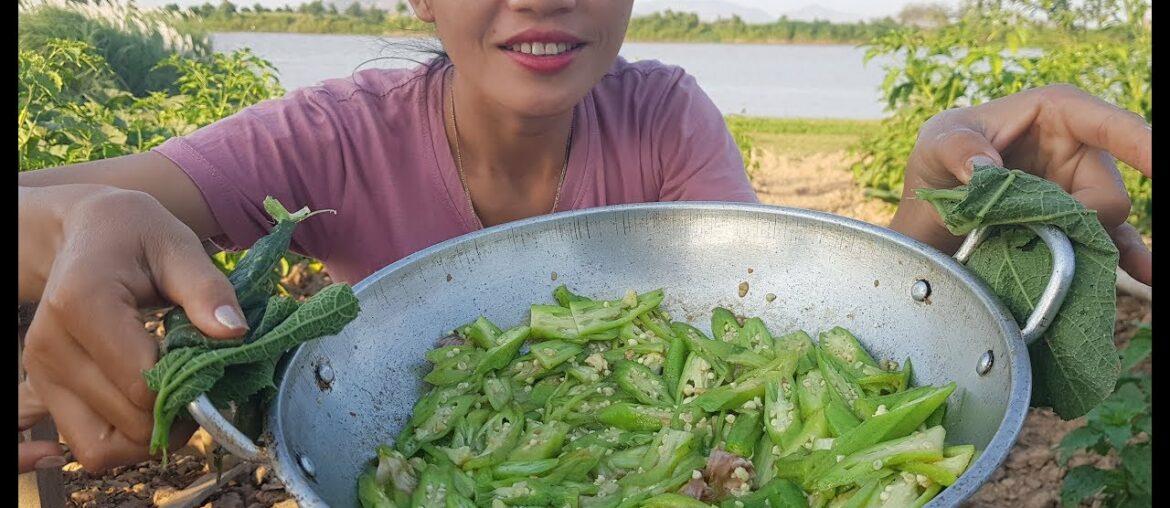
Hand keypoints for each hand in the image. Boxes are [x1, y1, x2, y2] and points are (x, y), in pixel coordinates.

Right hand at [19, 185, 245, 470]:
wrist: (83, 235)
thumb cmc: (136, 236)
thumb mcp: (178, 246)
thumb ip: (206, 288)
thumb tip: (235, 332)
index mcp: (83, 304)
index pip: (141, 383)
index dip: (188, 390)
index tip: (215, 370)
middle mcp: (52, 346)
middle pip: (127, 421)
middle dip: (176, 415)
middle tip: (203, 385)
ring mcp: (42, 374)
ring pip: (103, 449)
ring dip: (151, 437)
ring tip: (178, 399)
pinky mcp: (43, 392)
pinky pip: (88, 446)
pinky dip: (126, 440)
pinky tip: (152, 408)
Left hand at [890, 84, 1151, 285]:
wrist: (927, 208)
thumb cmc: (937, 157)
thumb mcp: (937, 142)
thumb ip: (957, 148)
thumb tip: (985, 169)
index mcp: (1056, 113)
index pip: (1111, 125)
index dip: (1142, 144)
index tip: (1158, 162)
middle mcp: (1078, 150)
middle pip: (1109, 193)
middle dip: (1078, 220)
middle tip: (1028, 231)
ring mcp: (1080, 189)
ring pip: (1108, 224)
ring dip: (1082, 245)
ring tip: (1051, 259)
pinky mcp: (1075, 223)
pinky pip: (1114, 242)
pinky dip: (1129, 259)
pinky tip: (1145, 274)